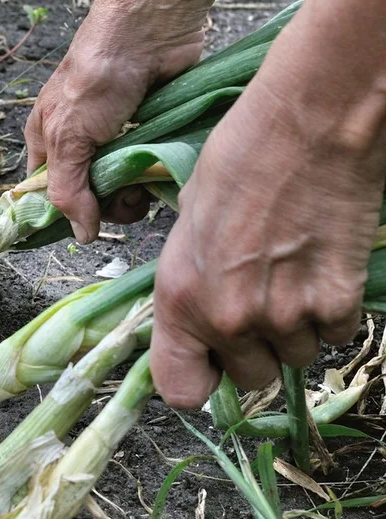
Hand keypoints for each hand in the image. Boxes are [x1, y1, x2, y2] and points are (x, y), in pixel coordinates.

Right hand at [25, 2, 204, 242]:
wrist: (151, 30)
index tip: (89, 223)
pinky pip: (150, 169)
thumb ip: (69, 190)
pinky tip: (161, 169)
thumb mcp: (68, 137)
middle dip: (109, 204)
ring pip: (123, 187)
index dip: (66, 213)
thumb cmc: (97, 77)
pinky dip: (155, 175)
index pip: (48, 194)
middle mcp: (79, 143)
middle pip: (90, 196)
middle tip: (127, 197)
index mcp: (47, 142)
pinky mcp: (150, 132)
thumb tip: (81, 236)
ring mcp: (117, 139)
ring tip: (146, 181)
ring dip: (135, 193)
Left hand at [151, 78, 385, 408]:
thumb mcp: (189, 226)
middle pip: (249, 377)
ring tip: (293, 272)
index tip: (210, 362)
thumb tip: (201, 317)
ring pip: (297, 357)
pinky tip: (324, 266)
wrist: (309, 125)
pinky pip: (336, 333)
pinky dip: (333, 310)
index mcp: (180, 299)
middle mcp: (229, 319)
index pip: (181, 392)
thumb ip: (192, 283)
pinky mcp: (338, 301)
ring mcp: (287, 315)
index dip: (199, 379)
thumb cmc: (239, 159)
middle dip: (254, 348)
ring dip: (297, 327)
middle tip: (261, 297)